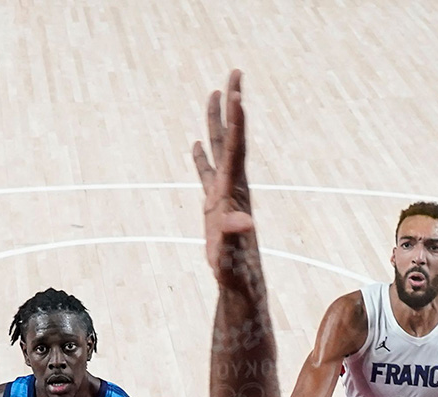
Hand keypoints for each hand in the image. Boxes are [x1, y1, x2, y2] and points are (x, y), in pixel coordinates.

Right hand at [191, 70, 254, 273]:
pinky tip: (195, 143)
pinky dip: (201, 157)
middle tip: (235, 74)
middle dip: (232, 106)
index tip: (236, 93)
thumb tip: (242, 223)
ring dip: (217, 121)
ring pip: (219, 149)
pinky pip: (206, 172)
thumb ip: (234, 237)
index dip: (235, 120)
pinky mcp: (215, 204)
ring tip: (215, 93)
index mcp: (233, 191)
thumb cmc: (235, 270)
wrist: (240, 281)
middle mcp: (231, 186)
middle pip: (231, 138)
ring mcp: (223, 193)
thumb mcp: (232, 254)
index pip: (235, 148)